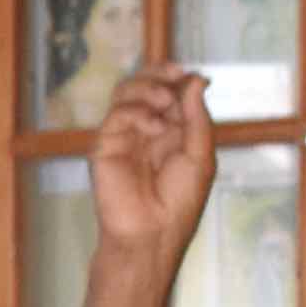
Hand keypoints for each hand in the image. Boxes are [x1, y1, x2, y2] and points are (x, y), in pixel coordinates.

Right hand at [88, 69, 215, 262]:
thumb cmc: (179, 202)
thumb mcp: (200, 155)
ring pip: (126, 92)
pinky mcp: (105, 146)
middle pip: (144, 84)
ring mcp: (124, 136)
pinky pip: (117, 114)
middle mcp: (146, 130)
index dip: (176, 77)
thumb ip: (197, 117)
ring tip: (164, 102)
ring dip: (147, 88)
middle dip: (159, 73)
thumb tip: (195, 79)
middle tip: (173, 74)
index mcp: (172, 131)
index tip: (188, 75)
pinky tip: (155, 128)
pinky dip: (138, 113)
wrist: (152, 233)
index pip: (169, 91)